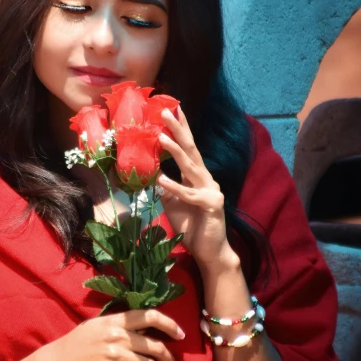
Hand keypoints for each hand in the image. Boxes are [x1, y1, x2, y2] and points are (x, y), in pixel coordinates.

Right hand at [30, 309, 183, 360]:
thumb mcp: (98, 326)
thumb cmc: (77, 344)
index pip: (150, 316)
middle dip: (168, 360)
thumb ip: (120, 325)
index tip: (180, 334)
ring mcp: (114, 356)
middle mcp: (117, 336)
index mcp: (115, 321)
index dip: (170, 324)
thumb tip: (147, 330)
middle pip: (155, 347)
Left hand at [157, 107, 238, 269]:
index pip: (189, 148)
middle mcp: (206, 179)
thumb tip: (149, 172)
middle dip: (178, 130)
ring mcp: (211, 190)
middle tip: (166, 111)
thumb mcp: (173, 202)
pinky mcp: (211, 205)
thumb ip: (165, 187)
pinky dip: (174, 186)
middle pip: (191, 150)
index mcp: (197, 176)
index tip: (173, 109)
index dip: (181, 129)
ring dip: (175, 151)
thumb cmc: (192, 226)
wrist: (209, 251)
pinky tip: (161, 179)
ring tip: (160, 137)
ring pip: (191, 167)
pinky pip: (188, 194)